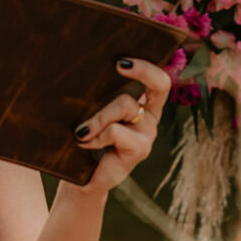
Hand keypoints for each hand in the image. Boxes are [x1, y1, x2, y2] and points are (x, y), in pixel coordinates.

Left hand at [67, 55, 170, 193]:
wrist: (81, 179)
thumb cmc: (85, 139)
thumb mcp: (92, 112)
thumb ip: (97, 95)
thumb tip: (86, 68)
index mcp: (144, 103)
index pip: (158, 79)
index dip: (147, 66)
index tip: (121, 60)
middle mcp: (150, 116)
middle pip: (160, 84)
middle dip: (141, 69)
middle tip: (118, 64)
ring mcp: (148, 133)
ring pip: (126, 105)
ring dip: (98, 115)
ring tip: (80, 129)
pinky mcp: (140, 149)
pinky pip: (116, 130)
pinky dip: (96, 135)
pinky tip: (82, 142)